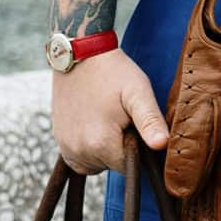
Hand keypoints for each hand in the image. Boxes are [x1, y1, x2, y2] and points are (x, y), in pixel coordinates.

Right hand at [51, 48, 167, 173]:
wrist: (80, 54)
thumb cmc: (113, 72)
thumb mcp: (138, 92)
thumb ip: (150, 121)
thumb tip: (162, 145)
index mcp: (100, 144)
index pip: (129, 166)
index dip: (135, 145)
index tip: (131, 123)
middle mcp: (79, 151)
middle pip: (112, 165)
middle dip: (120, 146)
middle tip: (119, 117)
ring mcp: (65, 146)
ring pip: (97, 163)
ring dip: (105, 149)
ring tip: (106, 118)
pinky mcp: (58, 140)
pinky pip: (80, 158)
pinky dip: (89, 147)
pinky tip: (94, 124)